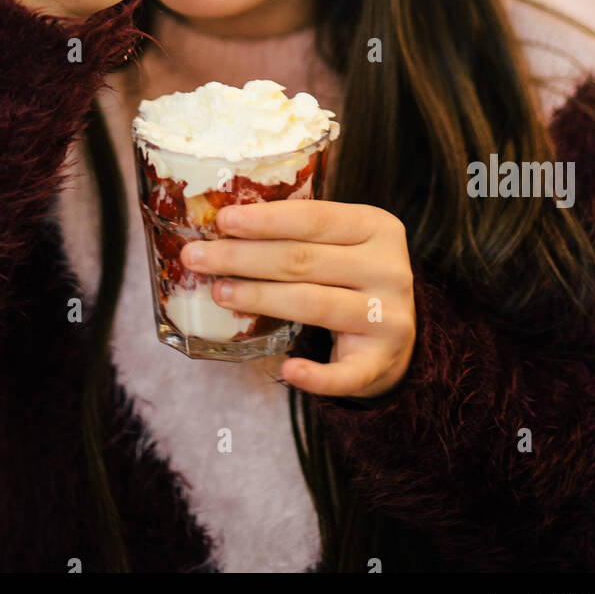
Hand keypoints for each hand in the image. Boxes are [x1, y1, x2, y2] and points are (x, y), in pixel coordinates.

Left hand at [180, 200, 416, 399]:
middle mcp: (389, 270)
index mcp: (377, 227)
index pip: (314, 218)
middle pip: (304, 260)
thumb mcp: (341, 243)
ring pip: (313, 304)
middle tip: (197, 257)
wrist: (397, 334)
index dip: (266, 220)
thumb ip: (299, 232)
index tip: (223, 220)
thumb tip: (225, 225)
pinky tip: (287, 369)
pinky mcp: (382, 361)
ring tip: (219, 292)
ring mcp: (389, 318)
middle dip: (243, 257)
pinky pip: (344, 373)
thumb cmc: (351, 277)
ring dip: (260, 298)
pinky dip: (315, 375)